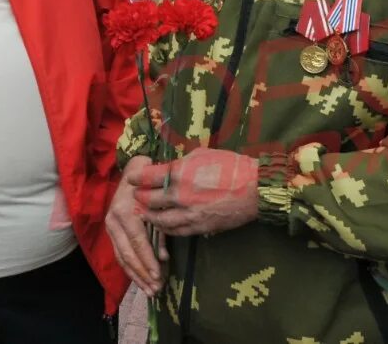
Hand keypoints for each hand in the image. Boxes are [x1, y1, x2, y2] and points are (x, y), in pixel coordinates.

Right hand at [105, 156, 167, 295]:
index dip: (148, 261)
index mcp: (125, 211)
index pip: (138, 242)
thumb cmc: (149, 185)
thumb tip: (163, 256)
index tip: (159, 276)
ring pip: (121, 257)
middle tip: (156, 289)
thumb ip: (160, 228)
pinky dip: (130, 269)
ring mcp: (110, 226)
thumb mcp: (157, 202)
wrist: (133, 170)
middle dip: (142, 273)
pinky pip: (119, 254)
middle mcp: (114, 220)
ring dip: (136, 276)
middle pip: (127, 253)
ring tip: (149, 290)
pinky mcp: (111, 231)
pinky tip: (140, 280)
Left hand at [134, 149, 258, 237]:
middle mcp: (181, 195)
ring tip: (144, 211)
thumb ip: (179, 164)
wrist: (256, 189)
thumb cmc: (230, 166)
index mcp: (179, 173)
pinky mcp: (200, 228)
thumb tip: (165, 169)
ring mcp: (190, 214)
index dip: (136, 177)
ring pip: (159, 220)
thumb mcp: (201, 155)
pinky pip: (176, 231)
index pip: (147, 177)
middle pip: (149, 200)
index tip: (131, 178)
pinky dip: (165, 228)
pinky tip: (162, 224)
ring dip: (149, 215)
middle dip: (139, 197)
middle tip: (136, 195)